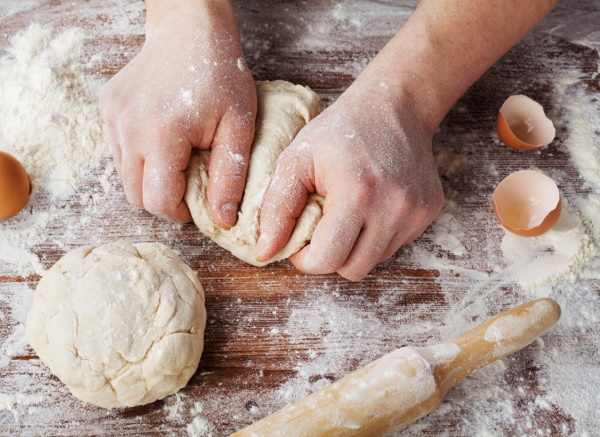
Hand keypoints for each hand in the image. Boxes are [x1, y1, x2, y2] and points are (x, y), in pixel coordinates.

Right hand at [100, 1, 255, 225]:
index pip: (158, 201)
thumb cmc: (221, 75)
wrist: (190, 29)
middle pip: (135, 195)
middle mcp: (128, 128)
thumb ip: (229, 177)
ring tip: (179, 159)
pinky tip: (163, 138)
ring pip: (124, 176)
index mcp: (162, 135)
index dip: (180, 212)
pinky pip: (119, 151)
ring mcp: (113, 117)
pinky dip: (140, 157)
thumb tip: (223, 220)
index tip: (198, 202)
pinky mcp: (107, 108)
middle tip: (189, 183)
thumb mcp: (239, 126)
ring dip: (151, 179)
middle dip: (163, 200)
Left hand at [255, 78, 443, 279]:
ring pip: (373, 261)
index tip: (299, 241)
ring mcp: (417, 211)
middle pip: (353, 270)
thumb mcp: (296, 160)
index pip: (328, 259)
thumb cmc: (339, 131)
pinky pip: (393, 245)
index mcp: (357, 193)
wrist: (395, 105)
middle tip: (319, 230)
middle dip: (330, 257)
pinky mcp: (429, 211)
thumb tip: (264, 252)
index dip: (306, 259)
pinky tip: (369, 207)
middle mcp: (394, 207)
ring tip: (345, 215)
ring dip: (353, 248)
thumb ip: (276, 208)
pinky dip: (375, 236)